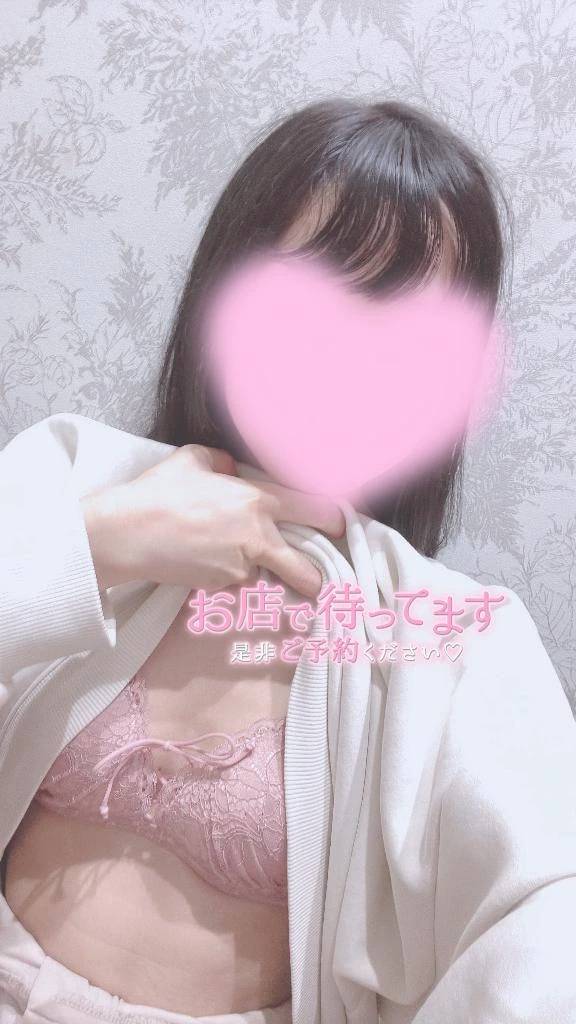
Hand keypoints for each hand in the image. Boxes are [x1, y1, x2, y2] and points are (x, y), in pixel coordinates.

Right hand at [81, 444, 345, 598]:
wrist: (124, 534)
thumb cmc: (157, 492)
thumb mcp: (193, 460)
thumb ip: (222, 463)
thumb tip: (231, 468)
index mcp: (256, 501)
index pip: (314, 510)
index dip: (334, 519)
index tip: (342, 524)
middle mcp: (256, 538)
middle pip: (304, 568)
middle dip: (316, 577)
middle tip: (321, 580)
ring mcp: (239, 568)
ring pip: (262, 576)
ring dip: (257, 574)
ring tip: (228, 561)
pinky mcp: (218, 588)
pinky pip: (233, 583)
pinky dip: (226, 578)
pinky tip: (201, 562)